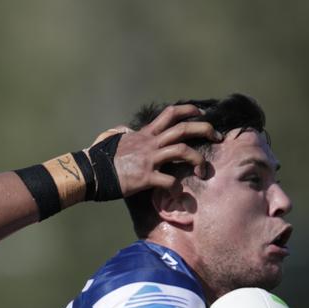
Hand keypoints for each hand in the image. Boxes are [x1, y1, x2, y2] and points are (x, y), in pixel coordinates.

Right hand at [104, 104, 220, 194]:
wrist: (91, 172)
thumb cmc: (101, 158)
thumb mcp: (115, 140)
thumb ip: (124, 134)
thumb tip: (123, 130)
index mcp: (145, 134)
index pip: (170, 113)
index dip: (189, 110)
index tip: (202, 113)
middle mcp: (150, 143)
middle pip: (183, 128)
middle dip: (204, 129)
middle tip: (217, 136)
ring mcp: (149, 159)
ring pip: (182, 150)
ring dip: (198, 159)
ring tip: (203, 170)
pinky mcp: (146, 177)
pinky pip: (169, 181)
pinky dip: (178, 189)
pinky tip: (179, 195)